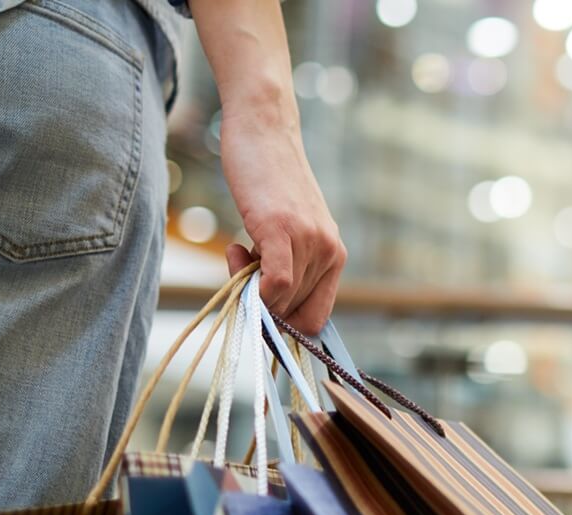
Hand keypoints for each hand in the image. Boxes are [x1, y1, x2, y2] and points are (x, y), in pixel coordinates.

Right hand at [218, 111, 345, 334]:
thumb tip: (266, 308)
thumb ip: (287, 264)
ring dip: (249, 286)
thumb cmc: (269, 181)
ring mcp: (309, 241)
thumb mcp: (289, 229)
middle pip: (294, 312)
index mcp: (335, 256)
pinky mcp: (283, 229)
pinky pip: (276, 283)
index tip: (258, 308)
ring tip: (237, 249)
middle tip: (239, 263)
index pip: (316, 319)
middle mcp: (330, 252)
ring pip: (282, 300)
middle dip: (261, 303)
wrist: (265, 130)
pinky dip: (255, 288)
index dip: (285, 326)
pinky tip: (236, 254)